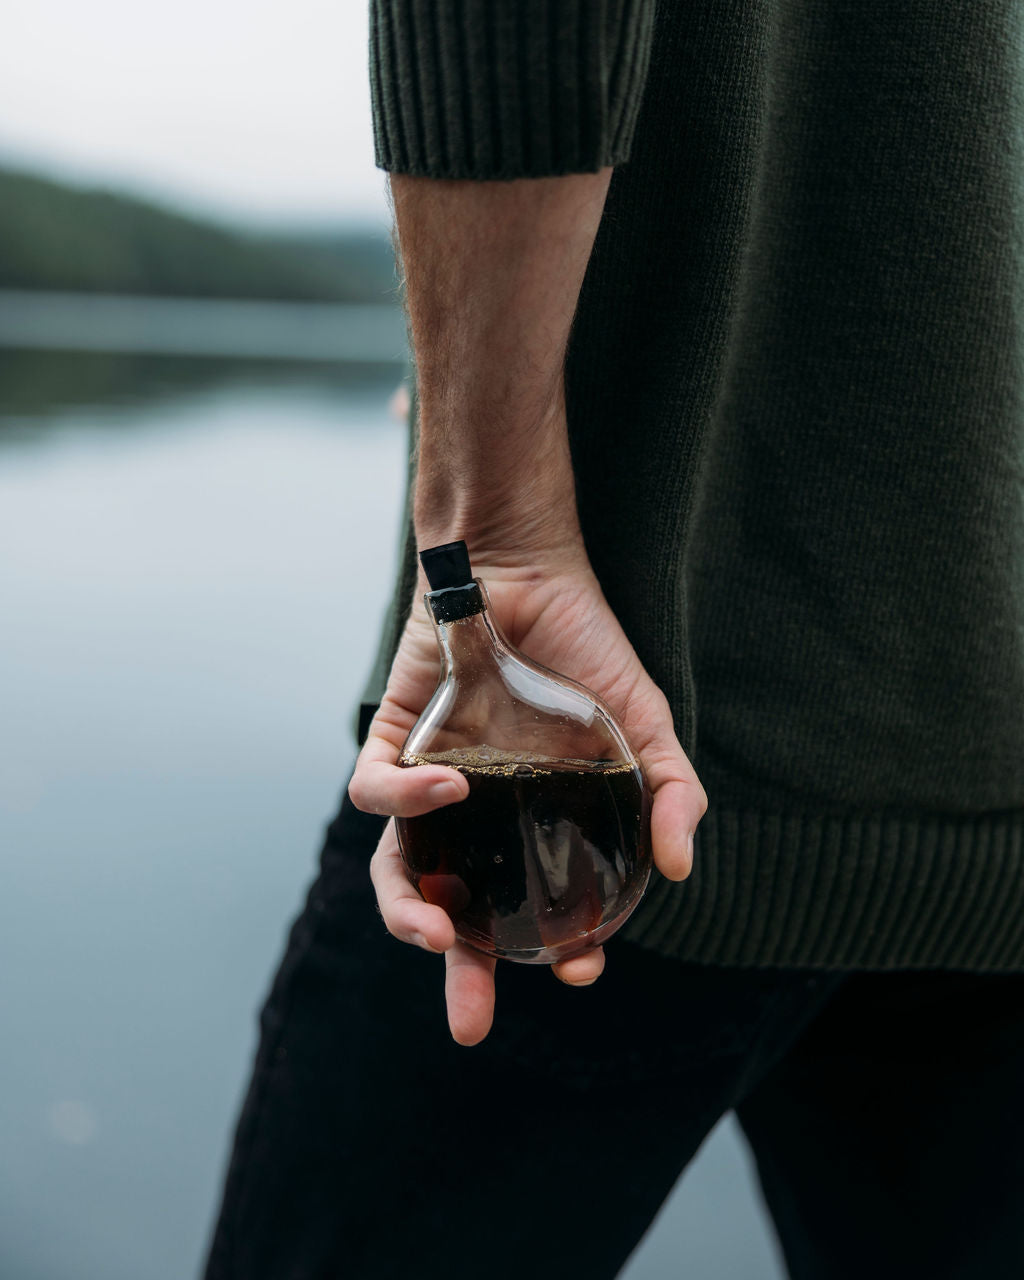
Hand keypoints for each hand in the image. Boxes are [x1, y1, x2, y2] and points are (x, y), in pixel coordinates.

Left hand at [348, 545, 706, 1046]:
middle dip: (462, 972)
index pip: (530, 909)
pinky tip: (454, 784)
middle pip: (457, 911)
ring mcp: (431, 783)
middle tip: (475, 1024)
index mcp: (531, 824)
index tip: (579, 972)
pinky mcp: (392, 741)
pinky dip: (405, 800)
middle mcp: (476, 817)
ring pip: (397, 871)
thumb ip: (671, 792)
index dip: (552, 952)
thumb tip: (678, 870)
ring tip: (436, 938)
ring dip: (407, 912)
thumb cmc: (584, 646)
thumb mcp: (644, 722)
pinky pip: (374, 794)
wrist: (524, 566)